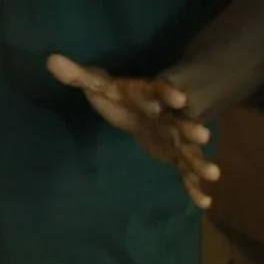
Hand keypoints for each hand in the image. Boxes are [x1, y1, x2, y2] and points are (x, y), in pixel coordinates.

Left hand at [46, 55, 218, 209]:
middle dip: (191, 129)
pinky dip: (194, 187)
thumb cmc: (119, 96)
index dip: (168, 93)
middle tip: (203, 135)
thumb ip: (78, 76)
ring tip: (213, 174)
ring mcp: (174, 138)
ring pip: (189, 150)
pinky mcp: (175, 156)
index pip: (160, 91)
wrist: (136, 110)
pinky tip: (204, 203)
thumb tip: (50, 61)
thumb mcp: (97, 86)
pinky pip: (185, 172)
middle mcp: (168, 116)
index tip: (179, 97)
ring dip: (200, 161)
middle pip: (181, 122)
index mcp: (150, 96)